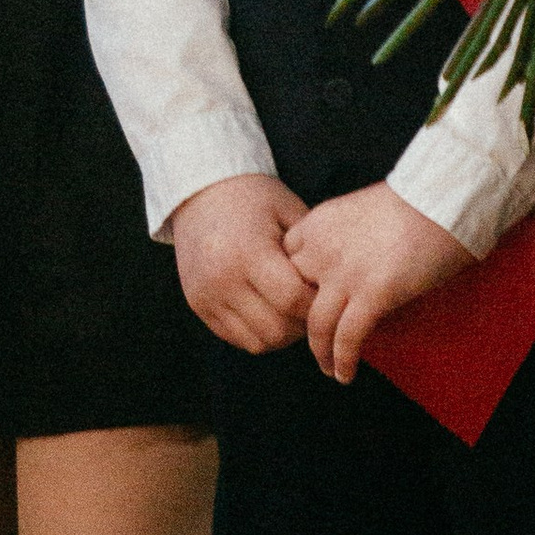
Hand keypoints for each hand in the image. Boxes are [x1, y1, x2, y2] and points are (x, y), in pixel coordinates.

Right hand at [169, 173, 310, 353]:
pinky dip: (259, 333)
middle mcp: (223, 278)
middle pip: (277, 329)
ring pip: (258, 342)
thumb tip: (335, 287)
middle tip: (313, 307)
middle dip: (302, 325)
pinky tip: (270, 312)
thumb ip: (310, 249)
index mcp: (248, 251)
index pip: (293, 299)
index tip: (326, 293)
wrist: (199, 192)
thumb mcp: (287, 210)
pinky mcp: (198, 305)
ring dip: (282, 334)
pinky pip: (237, 338)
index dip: (317, 303)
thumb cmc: (253, 197)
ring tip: (292, 311)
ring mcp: (207, 295)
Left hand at [287, 184, 473, 384]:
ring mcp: (344, 274)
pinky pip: (348, 338)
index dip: (295, 286)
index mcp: (317, 224)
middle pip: (295, 296)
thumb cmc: (414, 201)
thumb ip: (343, 237)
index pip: (287, 262)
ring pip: (316, 325)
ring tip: (328, 368)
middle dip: (301, 322)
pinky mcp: (372, 295)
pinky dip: (343, 360)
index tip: (306, 304)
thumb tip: (350, 263)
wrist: (442, 199)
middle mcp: (321, 249)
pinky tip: (346, 374)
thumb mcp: (359, 210)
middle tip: (314, 340)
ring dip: (320, 353)